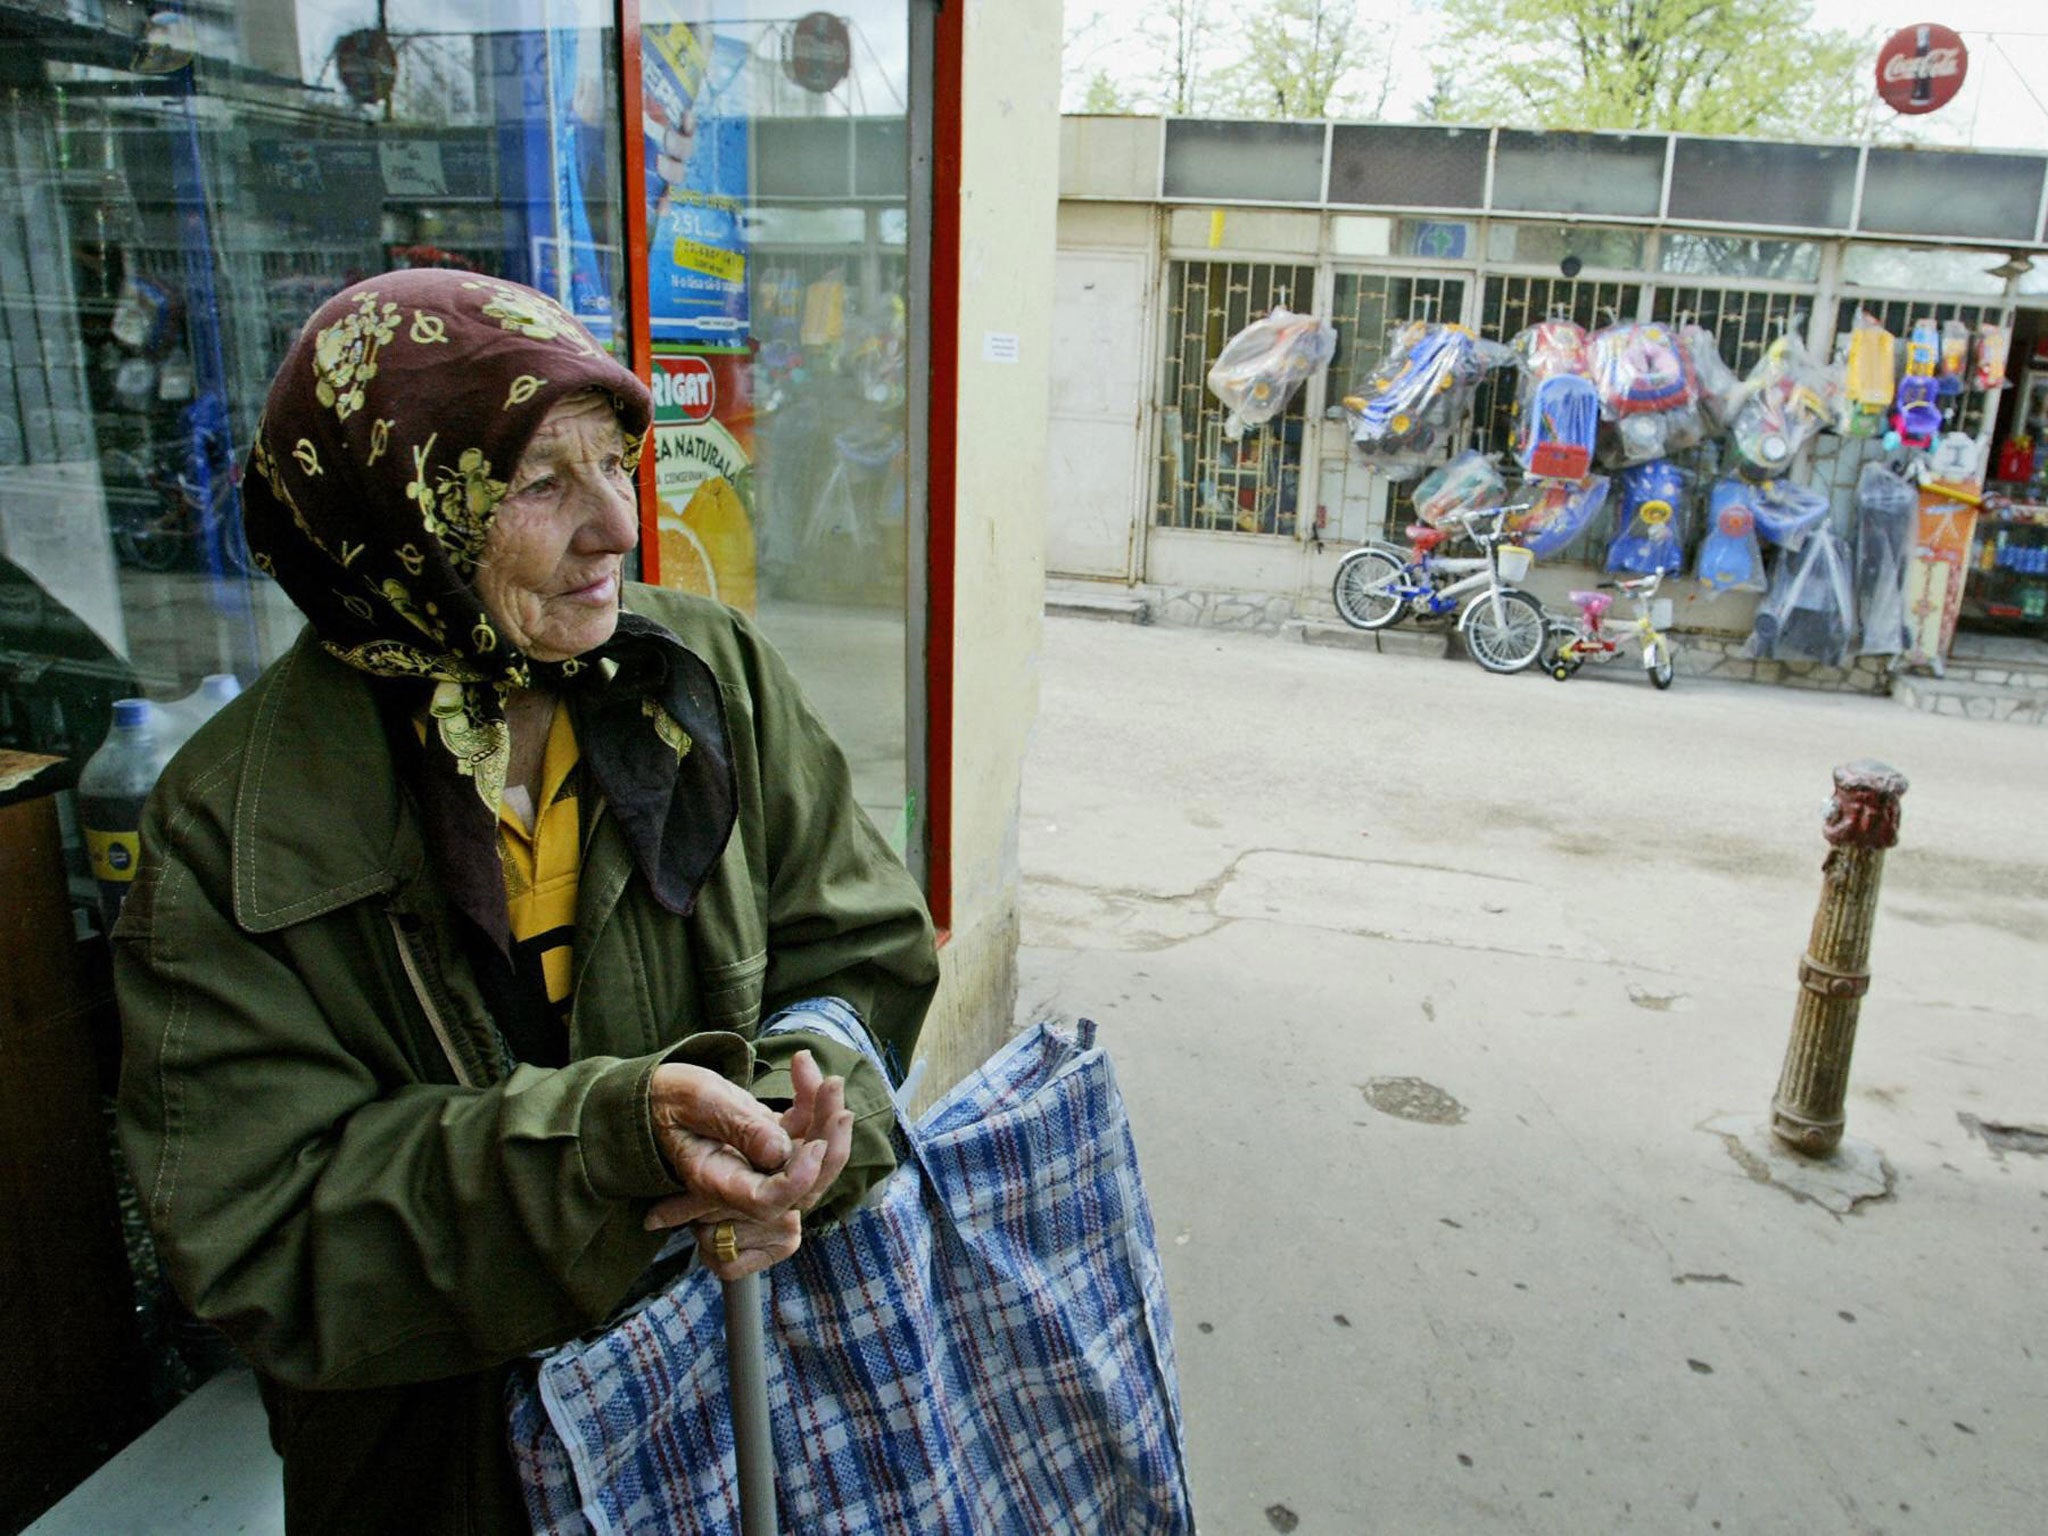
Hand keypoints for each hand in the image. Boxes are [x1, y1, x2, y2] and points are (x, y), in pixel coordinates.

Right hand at [644, 1052, 854, 1264]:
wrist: (656, 1095)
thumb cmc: (666, 1096)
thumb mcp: (698, 1101)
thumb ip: (738, 1126)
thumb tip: (781, 1151)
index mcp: (716, 1180)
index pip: (766, 1201)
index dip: (797, 1181)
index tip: (816, 1145)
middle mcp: (743, 1180)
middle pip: (802, 1186)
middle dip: (829, 1143)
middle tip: (834, 1094)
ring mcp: (760, 1164)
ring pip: (811, 1158)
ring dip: (828, 1118)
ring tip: (830, 1079)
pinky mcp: (770, 1142)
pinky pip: (804, 1129)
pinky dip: (812, 1098)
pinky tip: (802, 1062)